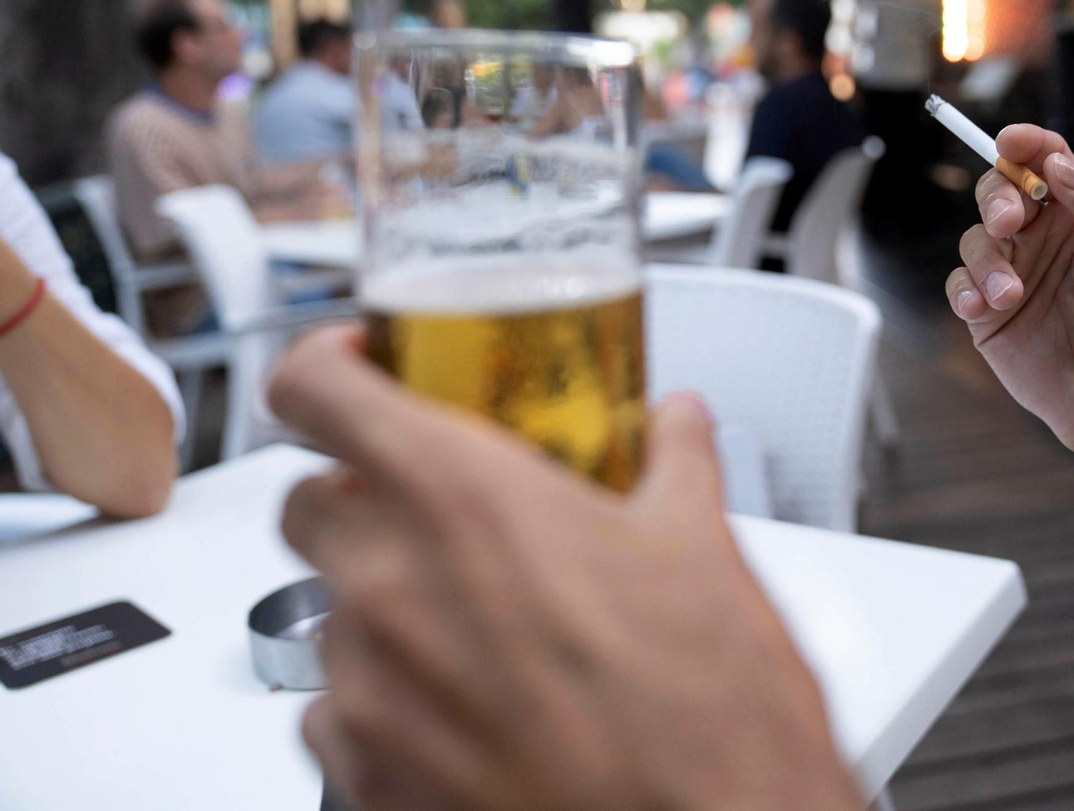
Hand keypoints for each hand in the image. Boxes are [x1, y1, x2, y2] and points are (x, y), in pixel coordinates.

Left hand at [270, 328, 859, 810]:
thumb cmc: (706, 712)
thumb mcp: (705, 550)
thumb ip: (675, 462)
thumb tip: (675, 424)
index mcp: (464, 500)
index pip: (312, 389)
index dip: (323, 364)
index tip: (360, 369)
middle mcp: (392, 585)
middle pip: (305, 500)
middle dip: (358, 492)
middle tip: (436, 508)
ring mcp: (367, 687)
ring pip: (327, 609)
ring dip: (384, 600)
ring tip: (478, 622)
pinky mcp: (363, 774)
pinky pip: (334, 710)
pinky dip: (383, 696)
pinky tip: (464, 702)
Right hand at [945, 124, 1073, 460]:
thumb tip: (1061, 166)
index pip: (1047, 162)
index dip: (1028, 144)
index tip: (1011, 141)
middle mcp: (1041, 240)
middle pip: (1000, 191)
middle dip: (998, 198)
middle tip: (1012, 223)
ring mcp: (1010, 274)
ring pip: (976, 239)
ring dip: (987, 260)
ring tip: (1011, 296)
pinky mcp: (986, 313)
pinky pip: (959, 285)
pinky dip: (964, 290)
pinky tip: (981, 308)